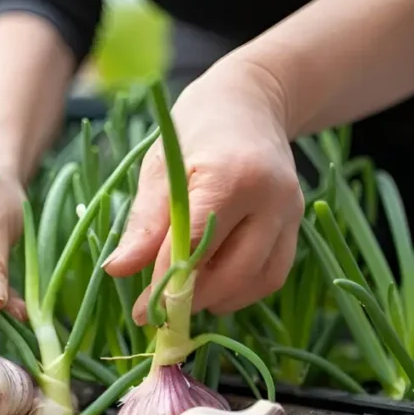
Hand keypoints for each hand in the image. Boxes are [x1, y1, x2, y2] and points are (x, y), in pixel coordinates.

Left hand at [103, 60, 304, 323]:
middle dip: (193, 299)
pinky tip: (214, 286)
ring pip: (258, 280)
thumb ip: (144, 222)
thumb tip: (117, 270)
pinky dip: (242, 290)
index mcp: (232, 176)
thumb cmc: (195, 131)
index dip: (166, 284)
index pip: (196, 245)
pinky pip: (272, 274)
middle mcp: (270, 198)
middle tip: (159, 312)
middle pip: (233, 271)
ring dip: (219, 299)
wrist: (250, 102)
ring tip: (185, 296)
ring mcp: (290, 212)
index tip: (141, 311)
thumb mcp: (160, 168)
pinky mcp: (296, 225)